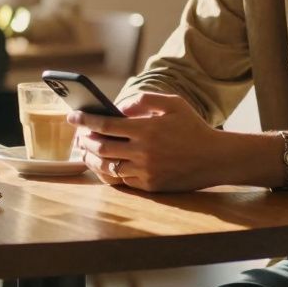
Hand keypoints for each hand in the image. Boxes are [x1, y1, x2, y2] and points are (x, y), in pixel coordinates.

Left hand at [71, 92, 226, 191]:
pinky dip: (110, 172)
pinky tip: (104, 164)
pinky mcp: (151, 186)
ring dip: (92, 159)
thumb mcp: (172, 104)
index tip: (72, 116)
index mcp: (146, 128)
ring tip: (86, 151)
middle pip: (101, 147)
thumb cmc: (193, 127)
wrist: (216, 158)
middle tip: (78, 135)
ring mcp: (146, 171)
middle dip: (85, 140)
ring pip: (108, 166)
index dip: (85, 120)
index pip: (105, 123)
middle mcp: (143, 151)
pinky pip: (122, 180)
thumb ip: (143, 100)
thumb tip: (119, 106)